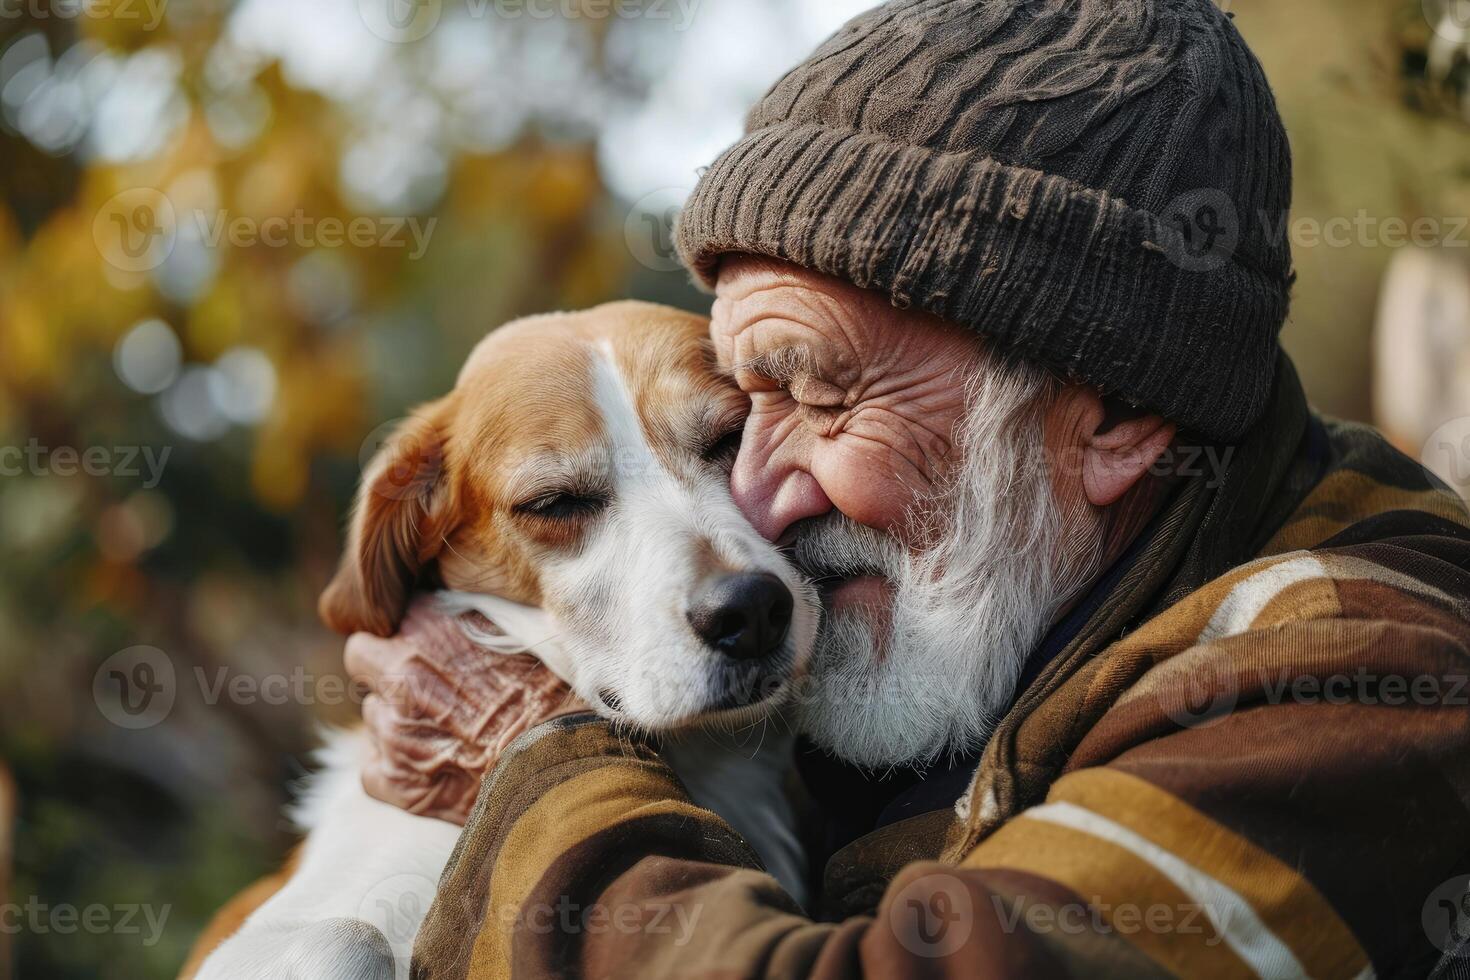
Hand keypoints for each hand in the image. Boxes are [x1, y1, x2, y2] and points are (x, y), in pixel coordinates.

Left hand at [345, 595, 587, 823]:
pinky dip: (396, 768)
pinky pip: (372, 768)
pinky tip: (436, 767)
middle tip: (428, 689)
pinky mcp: (391, 778)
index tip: (433, 649)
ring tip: (447, 733)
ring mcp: (390, 726)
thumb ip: (472, 616)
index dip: (411, 635)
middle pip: (364, 660)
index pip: (391, 617)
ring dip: (398, 720)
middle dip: (387, 670)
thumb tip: (458, 610)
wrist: (563, 763)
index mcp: (427, 624)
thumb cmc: (556, 694)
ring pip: (373, 715)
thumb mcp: (521, 629)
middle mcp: (398, 669)